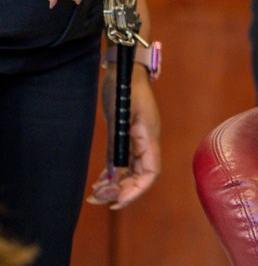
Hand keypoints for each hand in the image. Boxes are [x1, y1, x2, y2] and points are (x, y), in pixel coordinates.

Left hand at [87, 67, 161, 209]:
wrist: (125, 68)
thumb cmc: (125, 86)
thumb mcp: (119, 116)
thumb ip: (117, 145)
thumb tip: (113, 176)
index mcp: (149, 137)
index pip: (151, 173)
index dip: (136, 191)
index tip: (117, 202)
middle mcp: (146, 141)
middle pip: (140, 176)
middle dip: (121, 191)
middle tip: (97, 198)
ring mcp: (138, 139)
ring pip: (131, 171)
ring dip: (116, 185)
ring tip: (94, 193)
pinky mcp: (128, 135)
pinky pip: (123, 161)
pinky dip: (113, 173)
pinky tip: (100, 180)